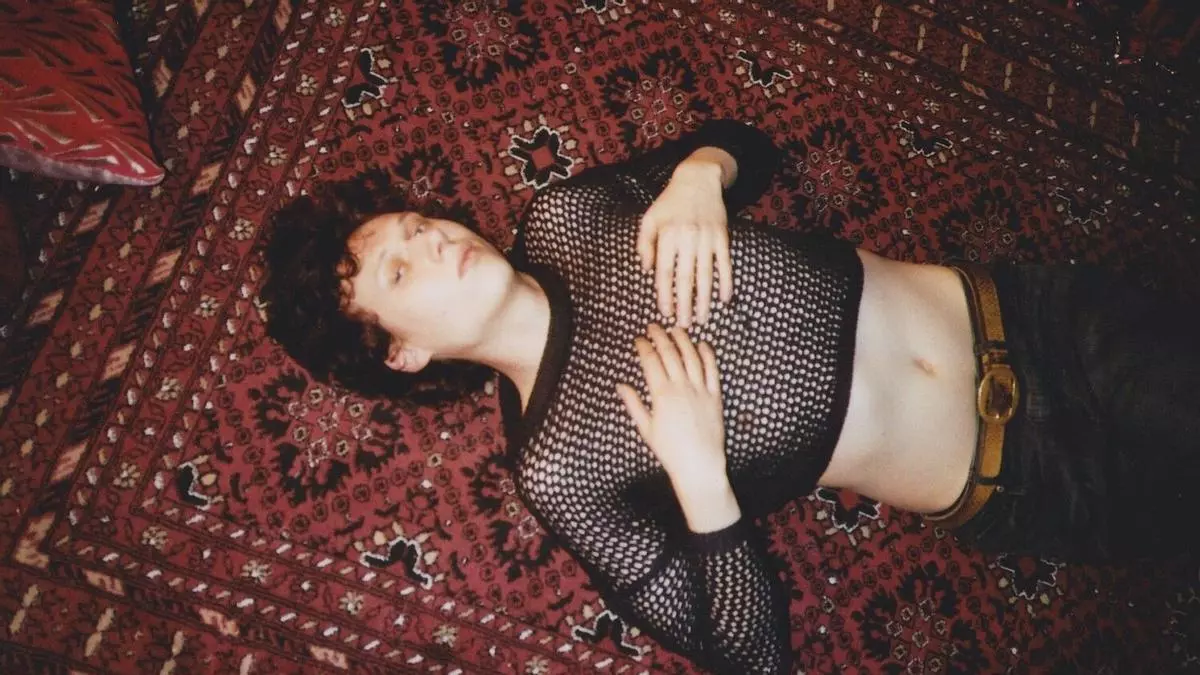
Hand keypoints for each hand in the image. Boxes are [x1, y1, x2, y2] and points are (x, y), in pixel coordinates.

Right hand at [616, 324, 725, 484]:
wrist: (699, 465)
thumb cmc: (670, 451)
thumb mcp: (646, 428)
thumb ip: (633, 404)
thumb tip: (620, 386)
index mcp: (662, 395)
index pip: (651, 361)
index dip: (643, 347)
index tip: (638, 339)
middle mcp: (682, 388)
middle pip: (670, 353)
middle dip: (660, 336)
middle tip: (653, 327)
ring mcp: (700, 390)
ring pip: (691, 356)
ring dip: (683, 340)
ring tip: (676, 329)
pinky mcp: (715, 396)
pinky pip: (712, 370)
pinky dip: (707, 354)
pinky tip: (702, 344)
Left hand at [638, 153, 733, 326]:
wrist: (698, 179)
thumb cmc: (669, 202)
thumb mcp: (650, 218)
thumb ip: (644, 244)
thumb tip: (646, 270)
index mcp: (667, 235)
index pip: (665, 271)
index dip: (664, 294)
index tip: (664, 313)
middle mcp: (688, 238)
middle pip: (686, 277)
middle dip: (685, 304)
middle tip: (684, 325)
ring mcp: (707, 238)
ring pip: (706, 275)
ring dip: (705, 299)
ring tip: (703, 319)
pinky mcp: (722, 237)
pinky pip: (725, 264)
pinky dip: (726, 282)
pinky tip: (724, 299)